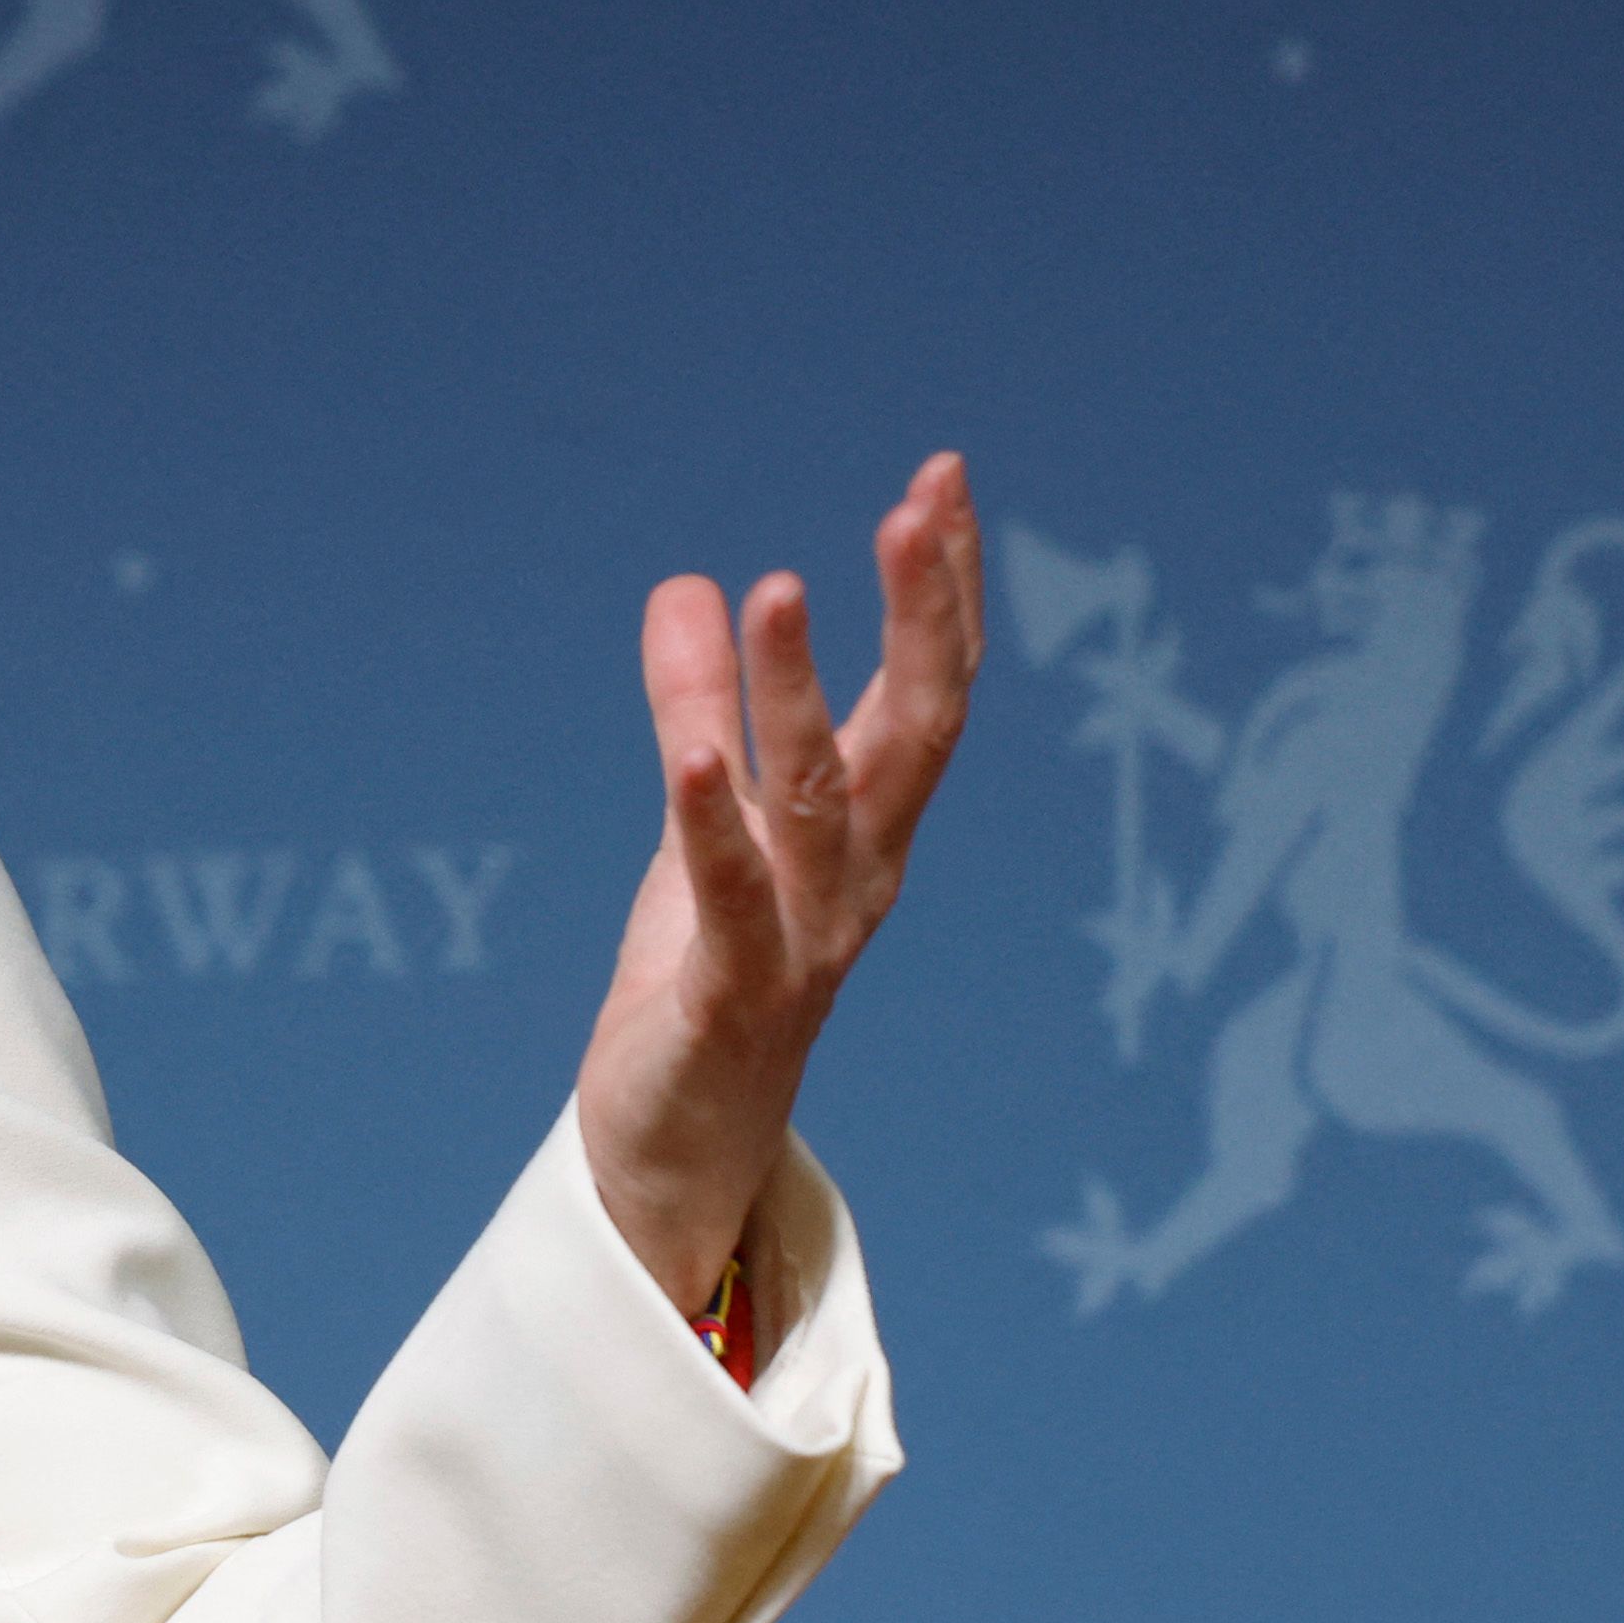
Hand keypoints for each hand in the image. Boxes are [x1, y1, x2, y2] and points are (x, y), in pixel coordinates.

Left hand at [576, 452, 981, 1310]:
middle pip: (915, 731)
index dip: (942, 588)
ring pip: (816, 802)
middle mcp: (860, 877)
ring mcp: (803, 939)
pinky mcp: (727, 994)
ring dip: (796, 694)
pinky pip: (725, 899)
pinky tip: (688, 757)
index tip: (943, 477)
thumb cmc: (706, 971)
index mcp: (868, 831)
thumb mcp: (699, 820)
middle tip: (914, 504)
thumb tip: (690, 583)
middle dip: (921, 616)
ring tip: (778, 587)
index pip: (930, 692)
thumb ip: (701, 707)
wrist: (680, 1145)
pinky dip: (710, 823)